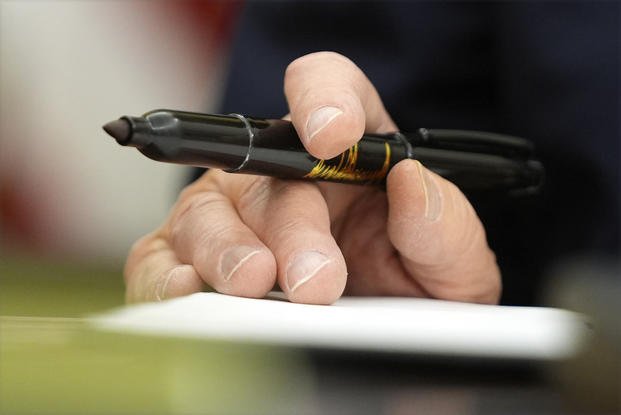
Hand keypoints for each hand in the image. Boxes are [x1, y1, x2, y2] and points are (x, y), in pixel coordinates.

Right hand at [124, 52, 500, 304]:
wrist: (381, 333)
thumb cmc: (411, 282)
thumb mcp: (452, 263)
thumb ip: (444, 225)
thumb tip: (410, 185)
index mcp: (346, 151)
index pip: (327, 89)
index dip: (324, 98)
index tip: (334, 134)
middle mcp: (280, 174)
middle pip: (266, 170)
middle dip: (291, 225)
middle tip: (315, 276)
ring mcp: (230, 216)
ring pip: (206, 214)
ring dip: (227, 250)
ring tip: (253, 284)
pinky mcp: (189, 259)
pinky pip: (161, 259)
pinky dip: (168, 275)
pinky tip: (190, 290)